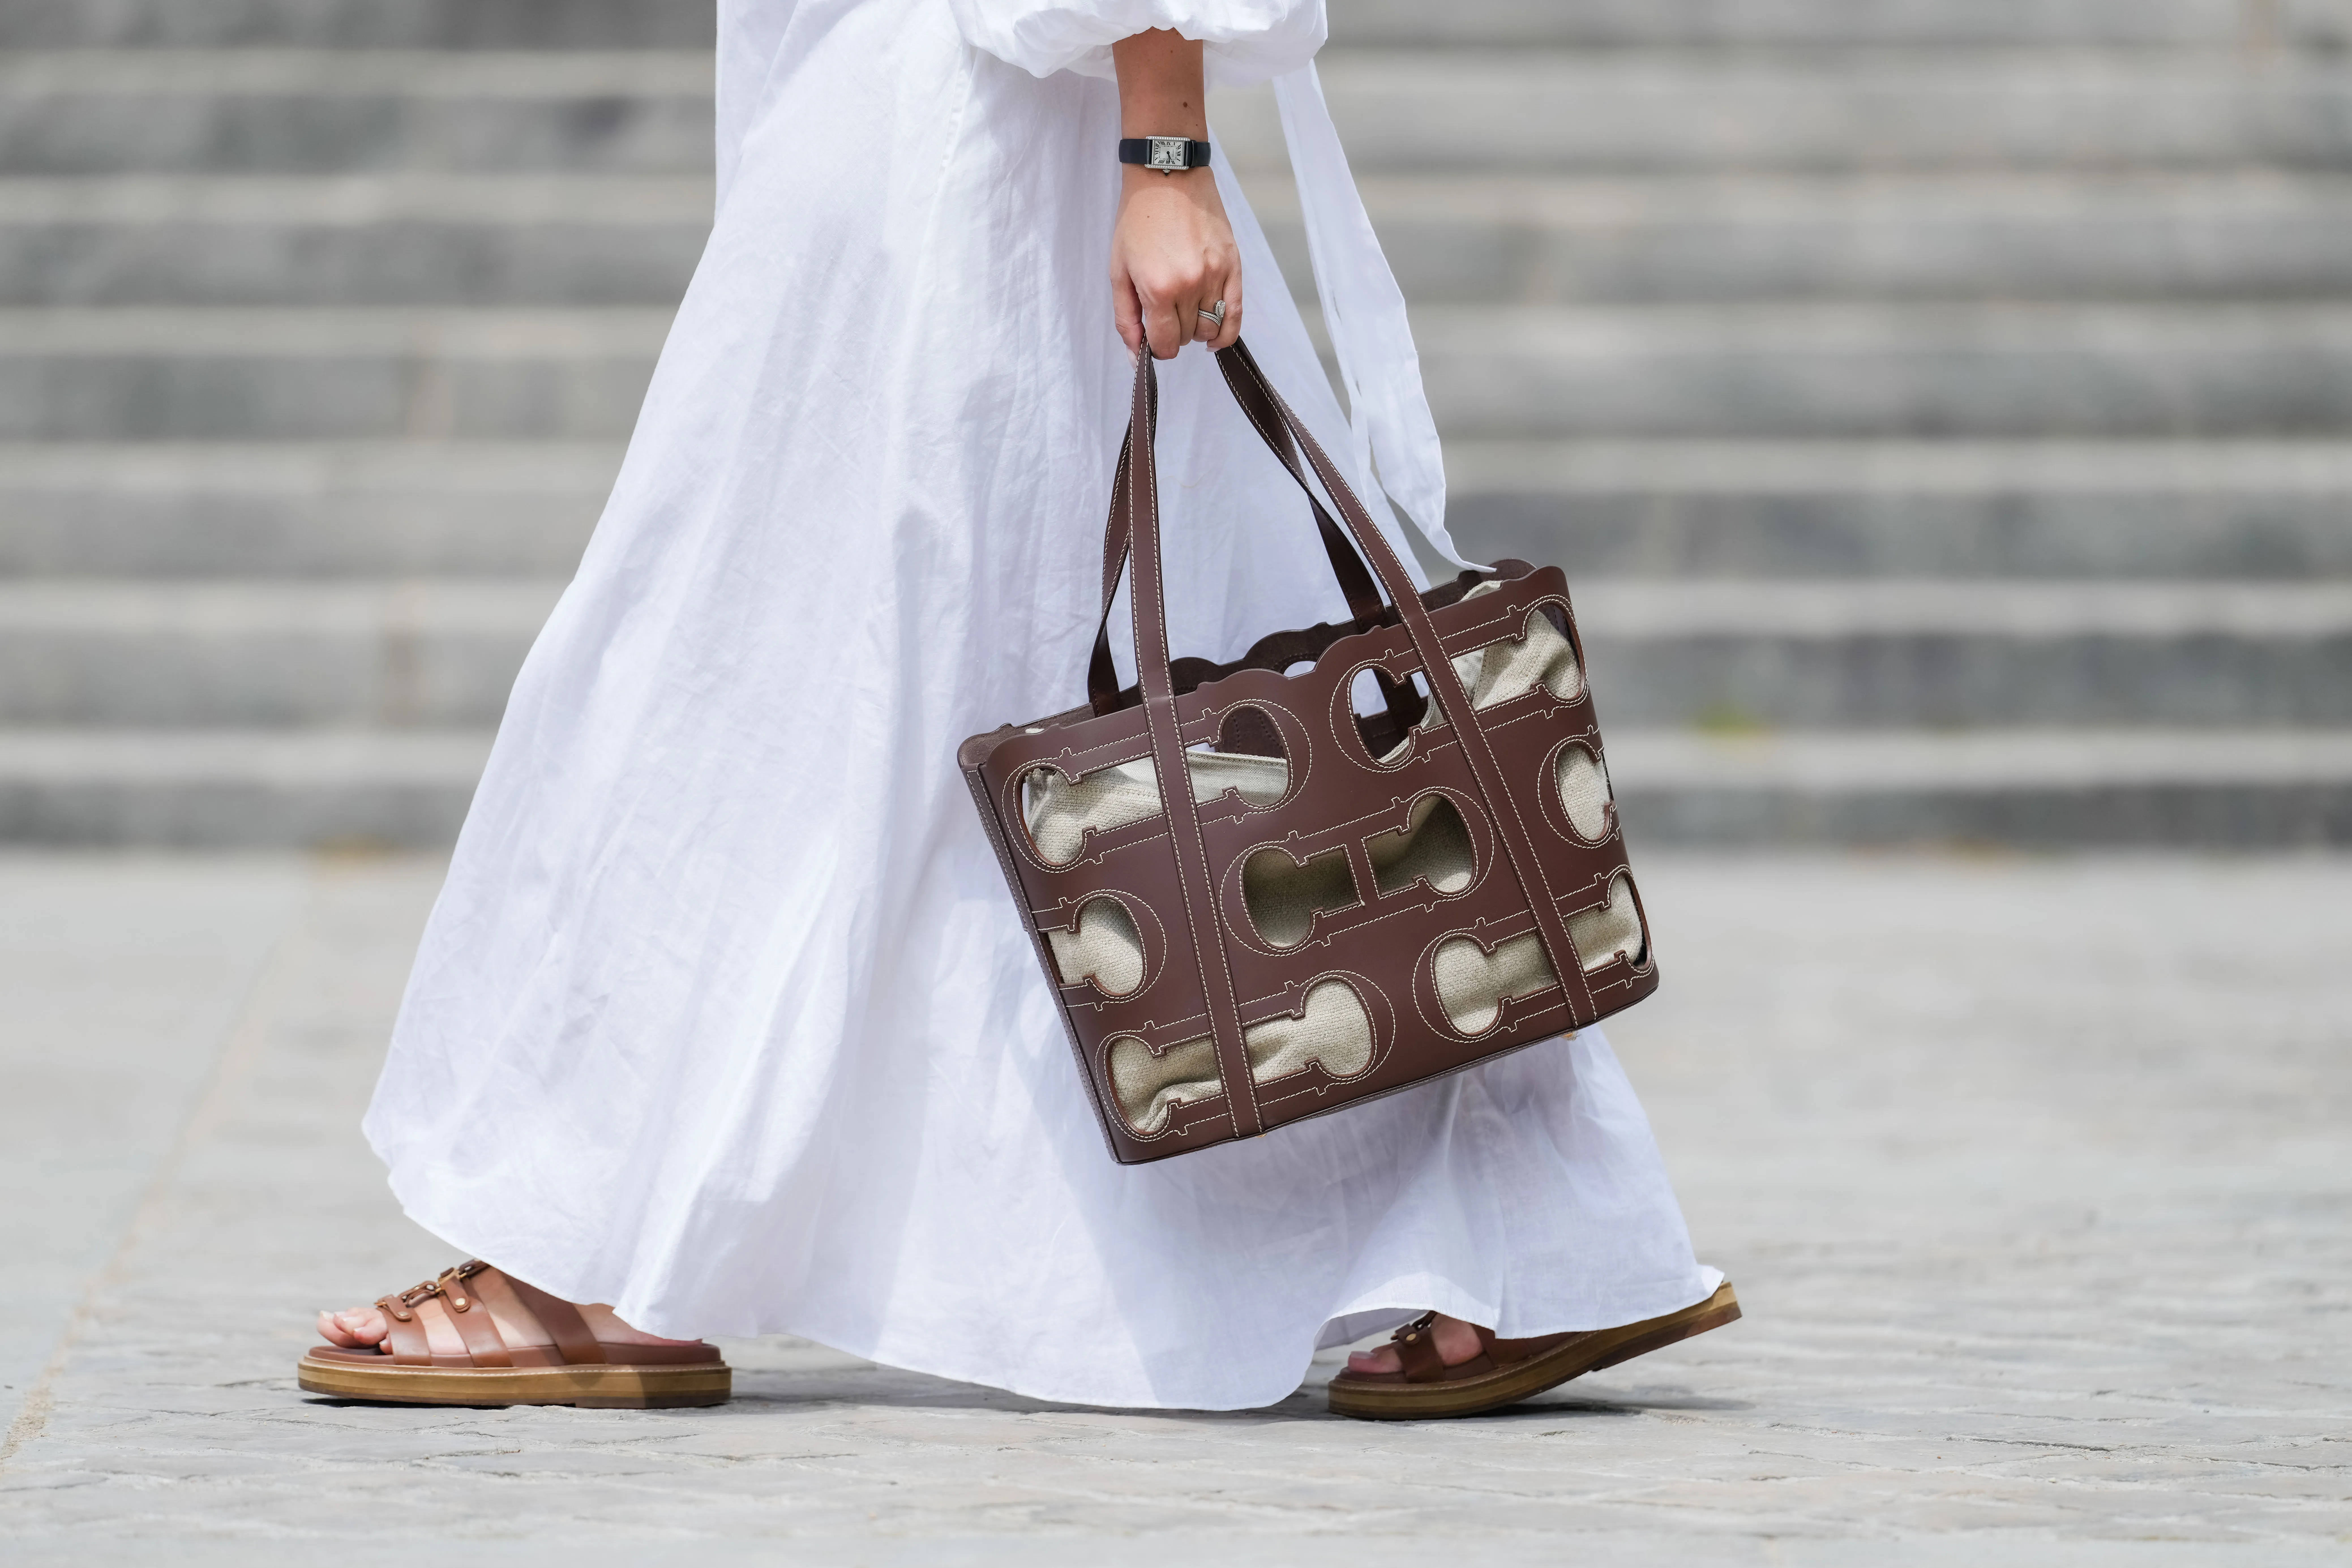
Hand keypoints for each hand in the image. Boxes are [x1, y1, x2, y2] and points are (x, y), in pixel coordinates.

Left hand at [1109, 28, 1240, 360]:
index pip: (1165, 344)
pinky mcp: (1233, 265)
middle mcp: (1190, 285)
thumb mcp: (1118, 271)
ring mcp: (1216, 275)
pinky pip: (1236, 314)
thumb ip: (1126, 318)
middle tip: (1165, 314)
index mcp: (1158, 288)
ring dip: (1198, 329)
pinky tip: (1215, 337)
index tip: (1153, 337)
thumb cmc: (1138, 222)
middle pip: (1188, 336)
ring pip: (1212, 329)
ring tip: (1186, 313)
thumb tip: (1136, 356)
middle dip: (1175, 333)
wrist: (1168, 177)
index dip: (1157, 347)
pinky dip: (1226, 332)